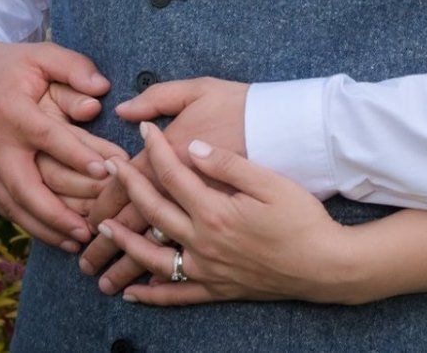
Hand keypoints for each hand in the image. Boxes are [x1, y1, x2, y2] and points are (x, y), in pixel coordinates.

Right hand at [0, 35, 120, 250]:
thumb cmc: (9, 65)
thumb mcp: (40, 54)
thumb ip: (73, 67)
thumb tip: (102, 90)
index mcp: (12, 111)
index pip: (47, 137)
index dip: (76, 154)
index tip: (106, 170)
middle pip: (23, 186)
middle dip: (55, 212)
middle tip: (88, 229)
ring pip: (12, 206)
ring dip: (44, 228)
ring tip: (77, 241)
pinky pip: (5, 208)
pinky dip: (29, 225)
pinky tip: (54, 237)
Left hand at [101, 120, 353, 305]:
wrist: (324, 265)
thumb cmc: (302, 219)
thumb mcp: (270, 182)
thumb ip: (228, 164)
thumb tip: (193, 146)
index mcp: (214, 210)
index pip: (173, 173)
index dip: (156, 148)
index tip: (144, 130)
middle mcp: (203, 241)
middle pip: (154, 210)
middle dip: (128, 186)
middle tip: (108, 167)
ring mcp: (207, 268)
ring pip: (153, 256)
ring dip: (124, 242)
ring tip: (102, 229)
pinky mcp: (217, 288)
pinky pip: (176, 295)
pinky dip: (151, 294)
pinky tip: (132, 292)